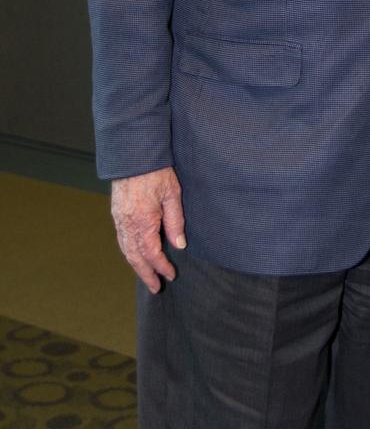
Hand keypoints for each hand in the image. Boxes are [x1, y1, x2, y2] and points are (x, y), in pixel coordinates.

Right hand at [110, 166, 185, 293]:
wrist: (133, 154)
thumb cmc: (156, 172)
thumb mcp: (172, 194)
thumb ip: (175, 222)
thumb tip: (179, 245)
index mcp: (142, 221)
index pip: (152, 254)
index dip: (162, 267)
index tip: (171, 275)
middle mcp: (127, 224)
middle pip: (135, 258)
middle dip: (146, 274)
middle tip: (156, 288)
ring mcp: (119, 220)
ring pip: (126, 250)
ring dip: (136, 266)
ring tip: (147, 276)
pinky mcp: (116, 214)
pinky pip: (121, 240)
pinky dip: (129, 252)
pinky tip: (136, 256)